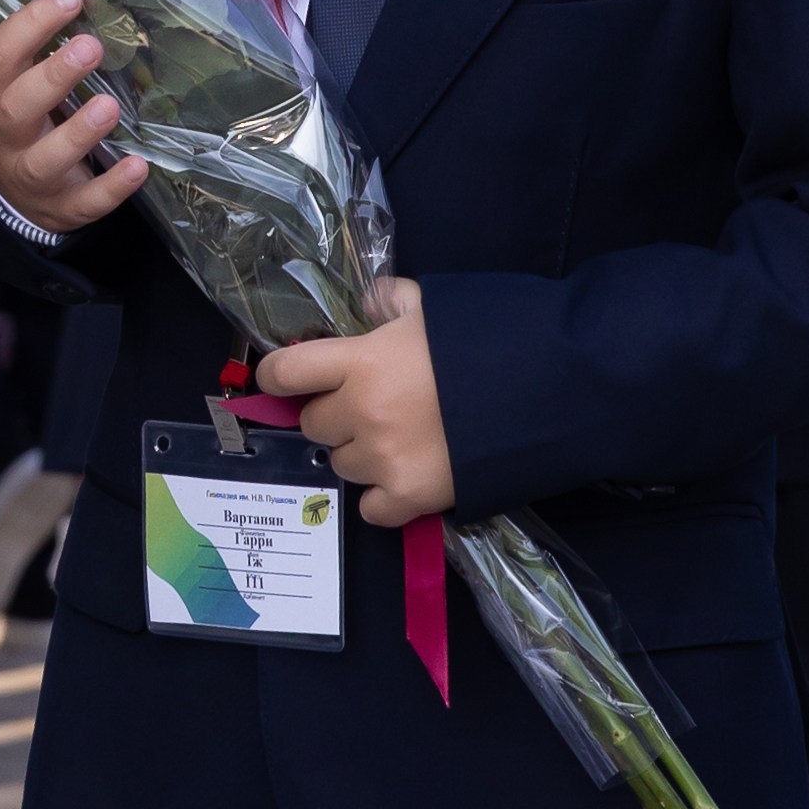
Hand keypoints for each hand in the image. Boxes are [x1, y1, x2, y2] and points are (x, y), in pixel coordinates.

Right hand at [0, 0, 149, 238]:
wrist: (8, 196)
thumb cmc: (24, 119)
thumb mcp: (18, 84)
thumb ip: (43, 51)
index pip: (1, 55)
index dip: (31, 25)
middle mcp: (6, 136)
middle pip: (18, 107)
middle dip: (53, 77)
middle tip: (91, 48)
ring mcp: (31, 176)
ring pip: (45, 160)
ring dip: (78, 133)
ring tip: (110, 106)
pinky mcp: (62, 208)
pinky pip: (85, 202)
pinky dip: (111, 186)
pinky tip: (138, 166)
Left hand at [259, 277, 452, 528]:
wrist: (532, 395)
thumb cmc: (476, 344)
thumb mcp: (428, 307)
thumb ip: (388, 299)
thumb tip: (366, 303)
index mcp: (359, 361)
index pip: (286, 372)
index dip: (276, 377)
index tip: (281, 381)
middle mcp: (360, 411)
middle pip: (314, 424)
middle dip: (331, 416)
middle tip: (362, 409)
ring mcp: (382, 458)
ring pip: (341, 464)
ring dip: (358, 453)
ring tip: (393, 441)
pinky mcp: (408, 496)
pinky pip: (370, 508)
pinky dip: (381, 498)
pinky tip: (400, 479)